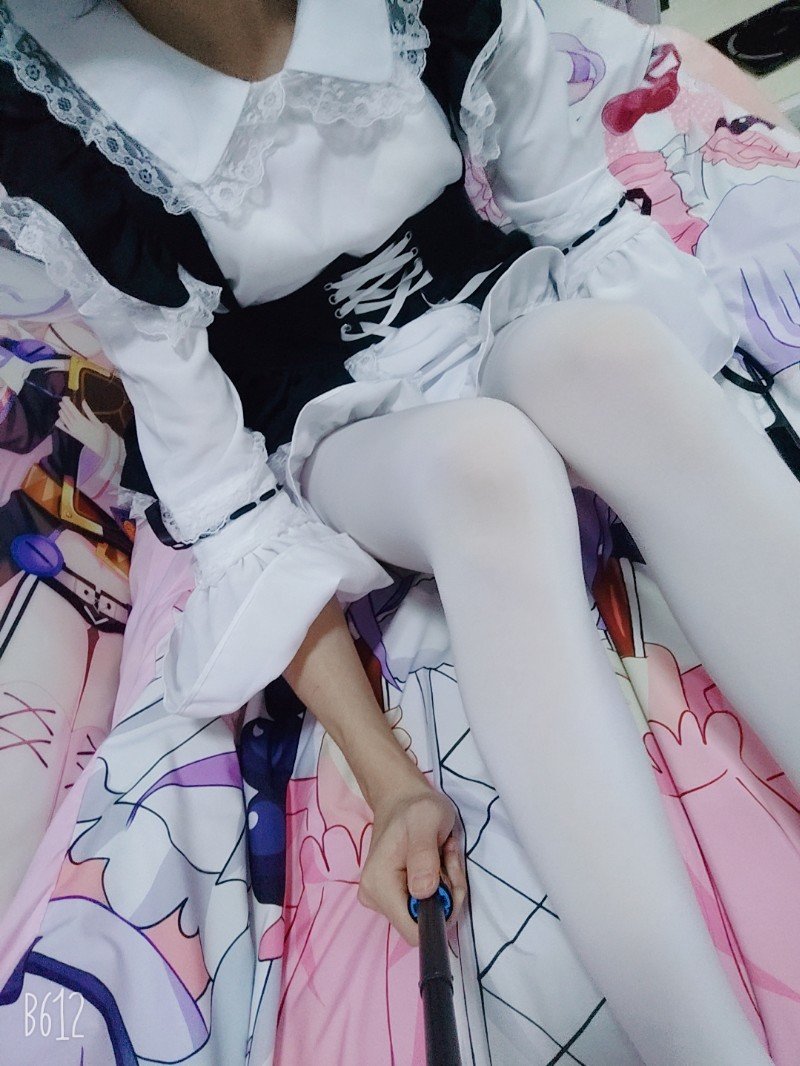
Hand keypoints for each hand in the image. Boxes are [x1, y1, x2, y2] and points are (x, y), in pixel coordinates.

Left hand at [55, 397, 108, 455]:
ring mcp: (71, 429)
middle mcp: (74, 424)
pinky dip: (60, 420)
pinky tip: (62, 417)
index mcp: (82, 420)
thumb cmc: (101, 433)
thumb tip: (83, 401)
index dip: (66, 402)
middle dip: (63, 405)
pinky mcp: (71, 433)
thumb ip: (88, 411)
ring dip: (62, 410)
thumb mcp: (96, 421)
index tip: (65, 397)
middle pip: (66, 412)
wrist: (100, 446)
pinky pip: (61, 426)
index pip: (71, 409)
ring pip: (62, 417)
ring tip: (64, 407)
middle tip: (64, 400)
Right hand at [358, 782, 466, 945]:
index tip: (447, 874)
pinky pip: (427, 905)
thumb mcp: (426, 820)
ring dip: (446, 886)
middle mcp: (375, 898)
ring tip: (442, 853)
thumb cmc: (415, 808)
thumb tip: (423, 893)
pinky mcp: (393, 897)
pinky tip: (437, 859)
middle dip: (447, 894)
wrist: (402, 799)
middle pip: (425, 923)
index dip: (441, 911)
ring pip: (429, 914)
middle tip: (447, 858)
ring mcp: (382, 899)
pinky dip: (440, 884)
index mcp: (379, 886)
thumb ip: (424, 855)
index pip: (414, 932)